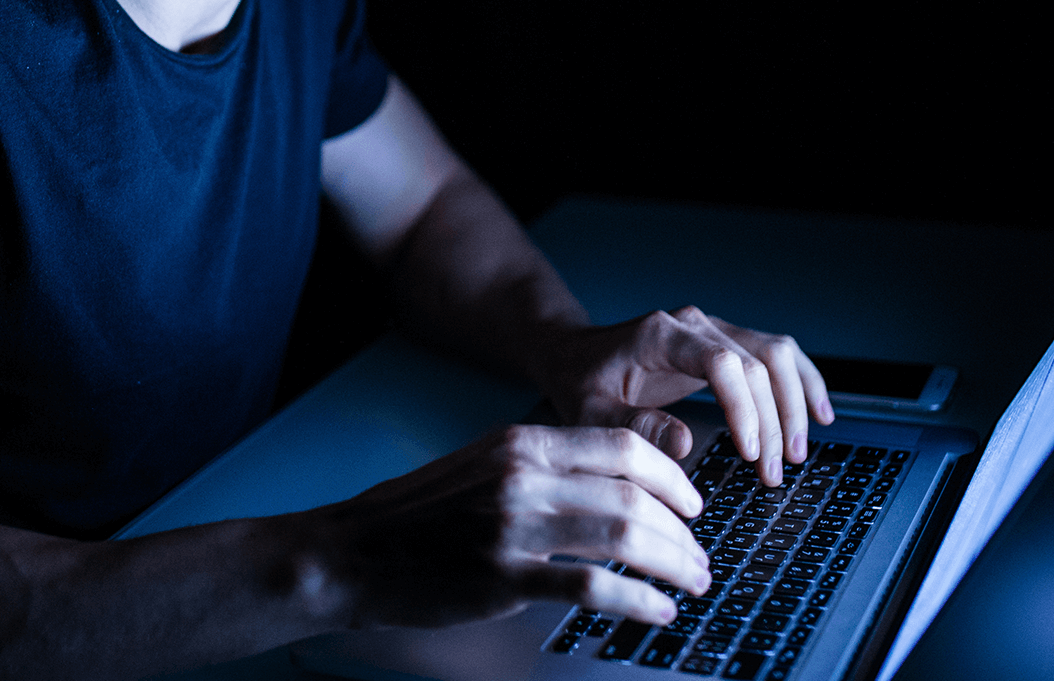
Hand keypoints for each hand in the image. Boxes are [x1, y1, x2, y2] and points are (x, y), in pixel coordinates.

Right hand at [315, 425, 711, 628]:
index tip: (694, 504)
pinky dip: (639, 600)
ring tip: (693, 583)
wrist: (352, 552)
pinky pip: (592, 586)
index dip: (674, 477)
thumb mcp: (484, 466)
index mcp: (521, 443)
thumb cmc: (419, 516)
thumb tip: (618, 487)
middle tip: (701, 556)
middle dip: (684, 531)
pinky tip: (658, 611)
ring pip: (624, 535)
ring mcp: (512, 525)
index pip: (625, 446)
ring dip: (673, 563)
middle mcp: (522, 475)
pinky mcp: (503, 576)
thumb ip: (545, 468)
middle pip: (635, 494)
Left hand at [542, 307, 833, 486]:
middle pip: (756, 363)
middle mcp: (693, 324)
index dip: (744, 407)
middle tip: (775, 473)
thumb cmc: (581, 382)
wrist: (574, 354)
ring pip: (776, 356)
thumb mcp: (591, 413)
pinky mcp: (726, 342)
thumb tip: (684, 444)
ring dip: (795, 405)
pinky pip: (776, 355)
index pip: (721, 362)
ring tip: (798, 454)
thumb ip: (634, 427)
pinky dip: (803, 383)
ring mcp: (713, 329)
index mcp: (659, 335)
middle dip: (773, 422)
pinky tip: (821, 414)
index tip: (752, 453)